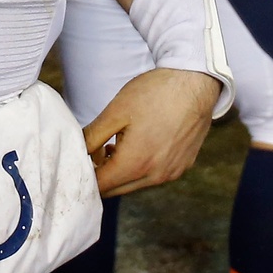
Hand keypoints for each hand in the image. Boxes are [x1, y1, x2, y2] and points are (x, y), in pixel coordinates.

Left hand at [84, 67, 219, 196]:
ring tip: (117, 144)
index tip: (80, 158)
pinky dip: (141, 167)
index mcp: (135, 164)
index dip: (85, 174)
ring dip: (122, 172)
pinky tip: (140, 143)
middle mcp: (155, 176)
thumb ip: (92, 138)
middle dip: (102, 174)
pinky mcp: (182, 166)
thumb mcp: (115, 112)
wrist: (195, 82)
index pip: (100, 186)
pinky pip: (154, 176)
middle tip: (96, 149)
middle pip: (116, 190)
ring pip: (135, 184)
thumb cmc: (155, 93)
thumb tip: (76, 153)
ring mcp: (171, 173)